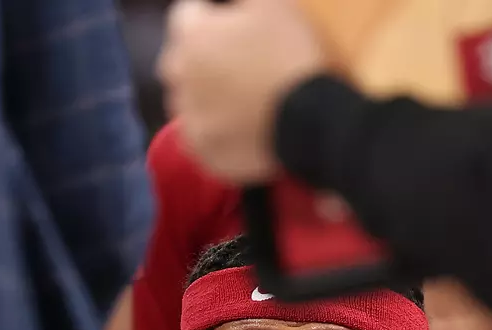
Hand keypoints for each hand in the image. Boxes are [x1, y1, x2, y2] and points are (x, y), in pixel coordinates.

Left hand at [159, 0, 327, 183]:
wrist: (312, 119)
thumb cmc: (292, 55)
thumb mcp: (272, 4)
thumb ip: (241, 0)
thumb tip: (231, 8)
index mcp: (192, 36)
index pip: (185, 15)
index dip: (207, 16)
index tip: (227, 23)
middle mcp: (181, 77)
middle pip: (180, 62)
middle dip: (200, 59)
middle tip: (234, 65)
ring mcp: (191, 118)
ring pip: (188, 103)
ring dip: (205, 98)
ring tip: (240, 100)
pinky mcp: (205, 152)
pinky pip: (202, 139)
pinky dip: (217, 133)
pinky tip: (241, 127)